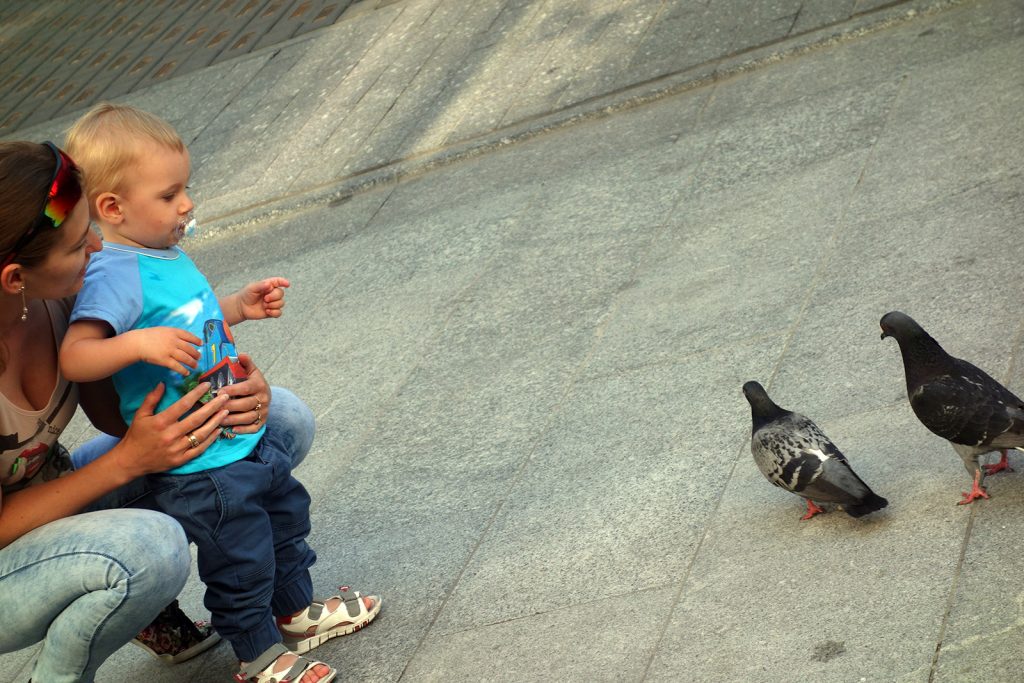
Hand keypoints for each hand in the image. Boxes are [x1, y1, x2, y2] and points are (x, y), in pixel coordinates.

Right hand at [114, 382, 229, 477]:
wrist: (130, 461)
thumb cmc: (136, 436)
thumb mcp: (140, 415)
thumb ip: (152, 399)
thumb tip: (162, 383)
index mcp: (161, 422)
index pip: (183, 405)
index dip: (196, 394)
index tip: (207, 385)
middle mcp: (171, 435)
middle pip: (197, 418)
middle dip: (213, 406)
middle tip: (225, 397)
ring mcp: (177, 449)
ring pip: (201, 434)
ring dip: (215, 422)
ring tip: (226, 411)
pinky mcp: (181, 459)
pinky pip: (200, 449)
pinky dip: (211, 439)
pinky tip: (218, 430)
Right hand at [130, 327, 200, 375]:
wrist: (137, 342)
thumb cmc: (149, 336)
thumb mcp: (163, 330)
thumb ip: (173, 334)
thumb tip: (184, 340)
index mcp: (174, 332)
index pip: (189, 336)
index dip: (196, 340)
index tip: (201, 344)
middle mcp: (174, 341)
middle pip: (189, 348)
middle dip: (196, 354)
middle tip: (199, 357)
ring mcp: (170, 351)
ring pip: (186, 358)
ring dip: (192, 363)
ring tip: (195, 366)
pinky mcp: (165, 360)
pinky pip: (177, 366)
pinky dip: (183, 370)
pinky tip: (186, 372)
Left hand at [216, 353, 270, 434]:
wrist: (267, 395)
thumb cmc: (253, 382)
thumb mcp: (251, 371)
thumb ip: (246, 363)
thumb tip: (240, 354)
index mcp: (259, 385)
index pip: (245, 388)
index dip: (232, 390)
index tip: (218, 391)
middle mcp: (263, 399)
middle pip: (246, 404)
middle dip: (229, 406)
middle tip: (214, 408)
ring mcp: (263, 411)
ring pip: (248, 417)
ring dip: (233, 419)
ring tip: (218, 420)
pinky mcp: (262, 422)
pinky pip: (253, 428)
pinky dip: (243, 429)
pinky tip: (232, 429)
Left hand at [235, 277, 289, 320]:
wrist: (242, 307)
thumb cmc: (246, 295)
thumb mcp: (252, 288)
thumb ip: (261, 285)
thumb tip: (269, 284)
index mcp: (268, 285)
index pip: (278, 282)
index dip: (283, 282)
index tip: (287, 284)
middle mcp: (272, 293)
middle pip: (281, 293)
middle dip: (274, 296)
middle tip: (265, 299)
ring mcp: (273, 303)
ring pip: (281, 303)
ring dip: (272, 305)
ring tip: (263, 305)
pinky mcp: (272, 312)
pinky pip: (279, 313)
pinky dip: (274, 312)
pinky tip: (267, 311)